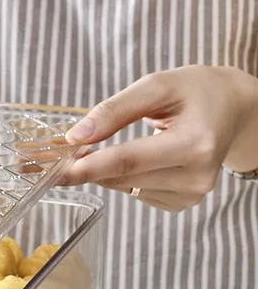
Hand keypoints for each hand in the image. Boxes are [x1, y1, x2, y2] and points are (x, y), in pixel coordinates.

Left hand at [58, 65, 257, 210]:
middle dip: (89, 166)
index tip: (56, 172)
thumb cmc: (197, 91)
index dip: (88, 167)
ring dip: (105, 172)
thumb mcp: (157, 86)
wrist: (234, 110)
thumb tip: (76, 136)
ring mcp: (192, 194)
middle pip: (123, 177)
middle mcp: (197, 175)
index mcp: (194, 144)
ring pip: (126, 188)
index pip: (128, 161)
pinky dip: (124, 178)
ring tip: (109, 146)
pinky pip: (136, 194)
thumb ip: (114, 110)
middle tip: (69, 150)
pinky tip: (137, 159)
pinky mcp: (184, 202)